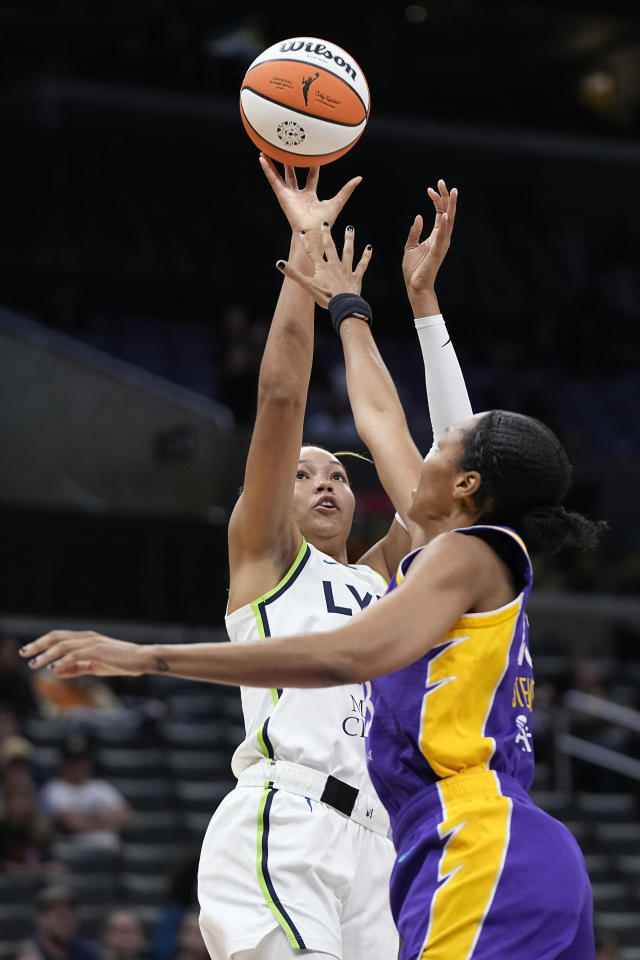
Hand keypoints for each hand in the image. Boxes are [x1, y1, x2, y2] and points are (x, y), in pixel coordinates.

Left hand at [20, 630, 145, 677]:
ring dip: (46, 655)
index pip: (59, 637)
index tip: (29, 652)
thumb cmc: (120, 662)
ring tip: (34, 664)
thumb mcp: (94, 666)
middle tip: (24, 653)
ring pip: (63, 646)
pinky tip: (53, 667)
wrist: (142, 659)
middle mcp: (87, 637)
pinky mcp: (98, 651)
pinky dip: (62, 661)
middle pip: (56, 637)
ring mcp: (92, 643)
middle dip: (38, 644)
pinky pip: (75, 655)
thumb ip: (75, 668)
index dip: (42, 643)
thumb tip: (55, 671)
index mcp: (86, 639)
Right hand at [259, 154, 361, 236]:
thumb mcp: (337, 201)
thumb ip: (347, 190)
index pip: (312, 177)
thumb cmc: (324, 221)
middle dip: (291, 162)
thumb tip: (359, 178)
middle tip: (288, 149)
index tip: (312, 153)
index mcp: (310, 196)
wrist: (313, 231)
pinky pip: (273, 179)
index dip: (313, 165)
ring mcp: (289, 194)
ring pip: (280, 175)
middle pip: (293, 174)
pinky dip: (267, 169)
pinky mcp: (282, 195)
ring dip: (274, 163)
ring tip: (269, 149)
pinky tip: (262, 157)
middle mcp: (298, 195)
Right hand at [276, 223, 371, 307]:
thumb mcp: (307, 285)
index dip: (306, 242)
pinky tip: (369, 248)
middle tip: (325, 224)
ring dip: (349, 240)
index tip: (303, 232)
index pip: (312, 252)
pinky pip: (362, 265)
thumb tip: (279, 263)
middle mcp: (335, 265)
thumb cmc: (325, 297)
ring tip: (350, 228)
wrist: (343, 305)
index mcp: (322, 268)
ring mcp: (346, 270)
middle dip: (327, 235)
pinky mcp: (356, 277)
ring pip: (348, 252)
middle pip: (331, 247)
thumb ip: (294, 274)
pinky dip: (366, 256)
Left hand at [402, 179, 457, 313]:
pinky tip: (445, 214)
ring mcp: (442, 244)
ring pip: (449, 221)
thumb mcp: (411, 246)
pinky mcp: (438, 251)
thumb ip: (415, 231)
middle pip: (447, 213)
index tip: (430, 188)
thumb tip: (418, 216)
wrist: (415, 285)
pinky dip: (445, 225)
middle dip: (446, 197)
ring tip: (451, 191)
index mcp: (436, 235)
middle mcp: (442, 237)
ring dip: (450, 206)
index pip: (439, 213)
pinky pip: (443, 236)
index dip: (437, 199)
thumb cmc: (414, 268)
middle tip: (442, 182)